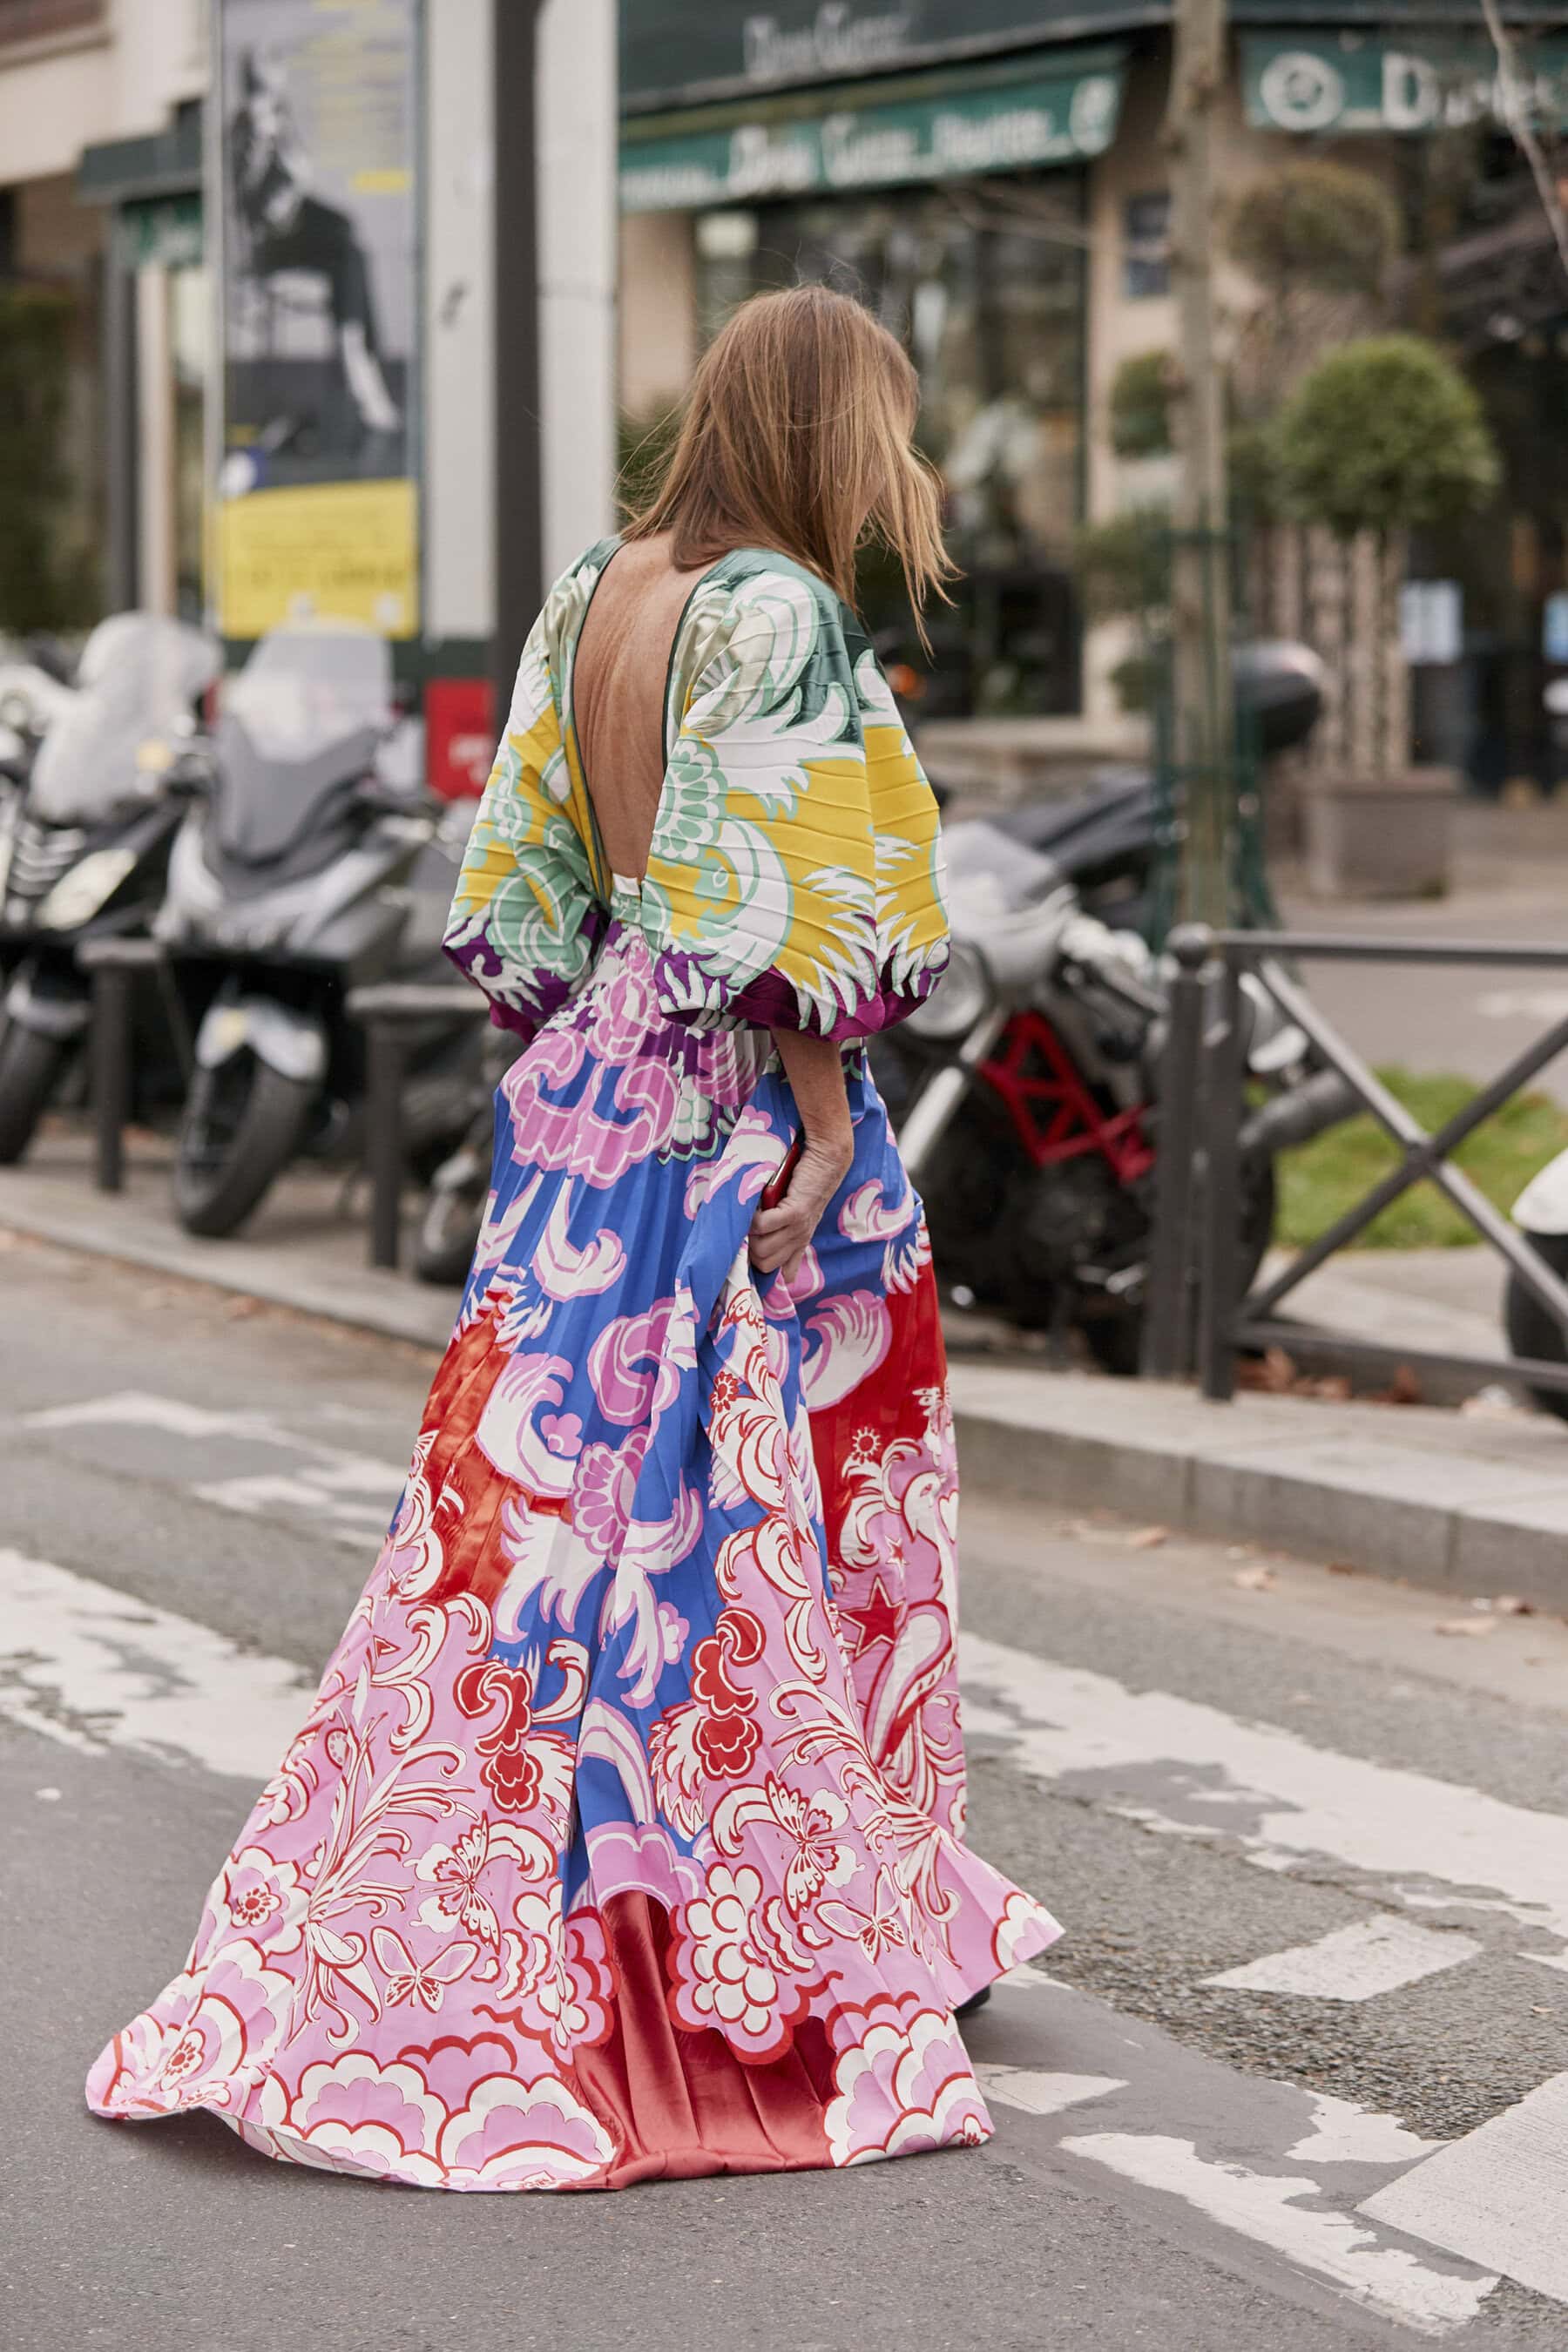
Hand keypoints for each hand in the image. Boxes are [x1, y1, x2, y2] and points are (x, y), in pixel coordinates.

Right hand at [748, 1131, 853, 1282]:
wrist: (827, 1160)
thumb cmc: (806, 1181)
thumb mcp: (796, 1211)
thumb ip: (781, 1226)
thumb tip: (750, 1236)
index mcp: (801, 1242)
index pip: (784, 1275)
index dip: (763, 1270)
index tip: (748, 1259)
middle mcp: (800, 1239)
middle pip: (764, 1264)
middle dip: (750, 1250)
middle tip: (748, 1229)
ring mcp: (799, 1228)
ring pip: (761, 1249)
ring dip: (749, 1234)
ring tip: (751, 1217)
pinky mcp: (795, 1212)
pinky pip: (762, 1226)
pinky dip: (753, 1219)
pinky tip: (754, 1208)